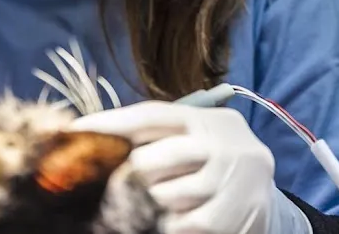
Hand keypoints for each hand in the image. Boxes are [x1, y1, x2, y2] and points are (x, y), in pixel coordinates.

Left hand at [71, 101, 275, 233]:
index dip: (108, 124)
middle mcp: (218, 145)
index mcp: (203, 119)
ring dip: (144, 204)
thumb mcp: (192, 134)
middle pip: (148, 161)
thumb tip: (93, 136)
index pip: (148, 116)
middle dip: (124, 175)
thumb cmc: (210, 157)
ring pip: (160, 197)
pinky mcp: (230, 217)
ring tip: (142, 203)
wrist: (264, 185)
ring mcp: (227, 181)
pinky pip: (179, 226)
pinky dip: (165, 225)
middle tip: (110, 183)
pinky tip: (162, 220)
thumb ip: (154, 134)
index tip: (74, 132)